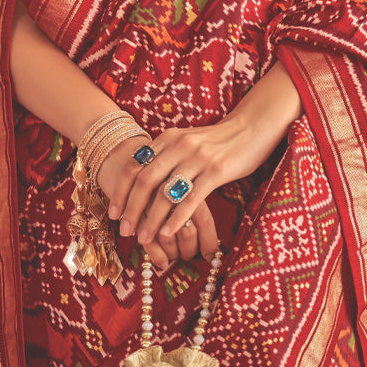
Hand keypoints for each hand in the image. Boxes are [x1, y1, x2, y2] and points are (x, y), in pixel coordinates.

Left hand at [96, 66, 302, 273]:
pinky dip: (177, 218)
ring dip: (151, 219)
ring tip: (144, 238)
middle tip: (124, 231)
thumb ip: (167, 156)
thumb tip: (144, 182)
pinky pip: (192, 198)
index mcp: (168, 139)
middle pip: (144, 181)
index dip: (121, 191)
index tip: (114, 212)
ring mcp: (198, 158)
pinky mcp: (217, 171)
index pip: (134, 166)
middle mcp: (179, 146)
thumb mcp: (187, 142)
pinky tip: (169, 233)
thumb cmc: (218, 141)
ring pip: (166, 193)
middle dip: (131, 209)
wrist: (252, 127)